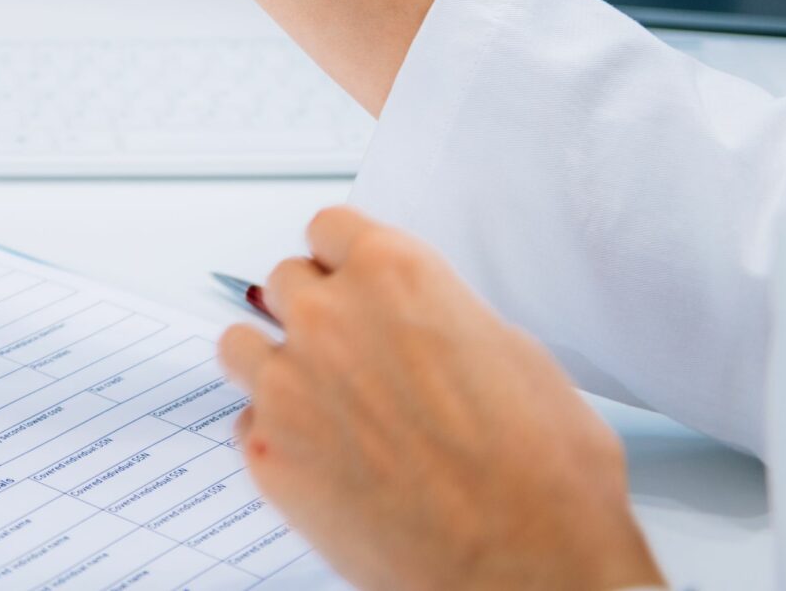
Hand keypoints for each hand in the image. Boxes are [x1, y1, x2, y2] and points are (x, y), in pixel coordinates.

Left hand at [217, 209, 662, 590]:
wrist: (527, 566)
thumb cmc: (543, 473)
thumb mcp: (513, 354)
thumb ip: (438, 318)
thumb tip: (416, 323)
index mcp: (392, 275)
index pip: (328, 228)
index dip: (342, 259)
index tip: (346, 278)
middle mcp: (329, 318)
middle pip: (285, 282)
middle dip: (314, 312)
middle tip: (349, 354)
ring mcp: (289, 385)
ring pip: (242, 344)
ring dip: (275, 364)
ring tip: (320, 402)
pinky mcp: (268, 451)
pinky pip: (246, 420)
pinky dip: (275, 433)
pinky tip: (323, 457)